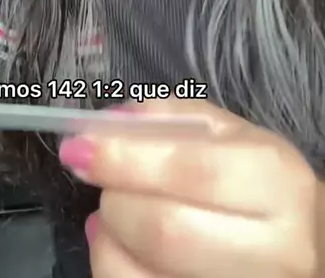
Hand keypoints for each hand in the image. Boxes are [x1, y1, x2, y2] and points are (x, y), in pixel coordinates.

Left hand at [59, 98, 320, 277]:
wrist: (301, 244)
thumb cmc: (257, 181)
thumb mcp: (229, 134)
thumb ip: (168, 118)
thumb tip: (104, 126)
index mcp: (275, 181)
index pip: (192, 170)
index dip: (126, 159)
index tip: (79, 148)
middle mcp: (274, 248)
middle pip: (168, 231)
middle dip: (116, 200)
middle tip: (101, 182)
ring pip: (147, 276)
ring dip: (110, 239)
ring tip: (111, 214)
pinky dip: (113, 267)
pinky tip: (118, 246)